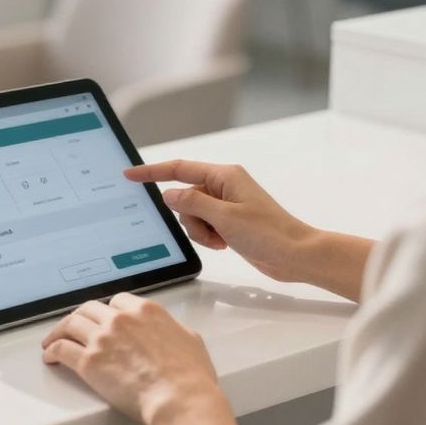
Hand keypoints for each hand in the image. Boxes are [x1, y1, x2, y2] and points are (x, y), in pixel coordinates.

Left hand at [41, 293, 221, 424]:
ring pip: (71, 324)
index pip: (117, 301)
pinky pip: (62, 349)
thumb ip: (173, 329)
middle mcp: (121, 319)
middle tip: (73, 326)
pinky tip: (50, 356)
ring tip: (53, 340)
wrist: (179, 399)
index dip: (107, 311)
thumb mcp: (190, 340)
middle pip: (89, 309)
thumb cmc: (190, 377)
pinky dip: (52, 350)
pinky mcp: (89, 362)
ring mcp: (102, 338)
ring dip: (59, 331)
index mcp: (145, 310)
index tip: (101, 318)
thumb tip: (169, 332)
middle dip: (79, 317)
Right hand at [125, 160, 372, 301]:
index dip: (151, 171)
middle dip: (190, 219)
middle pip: (185, 197)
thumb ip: (193, 203)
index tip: (130, 174)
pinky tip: (225, 244)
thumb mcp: (225, 217)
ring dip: (200, 231)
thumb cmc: (270, 233)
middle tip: (212, 232)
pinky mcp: (229, 221)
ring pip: (192, 215)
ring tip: (222, 240)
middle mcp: (224, 186)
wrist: (295, 255)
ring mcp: (226, 204)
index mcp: (224, 176)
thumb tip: (169, 194)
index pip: (179, 169)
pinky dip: (208, 237)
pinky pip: (204, 226)